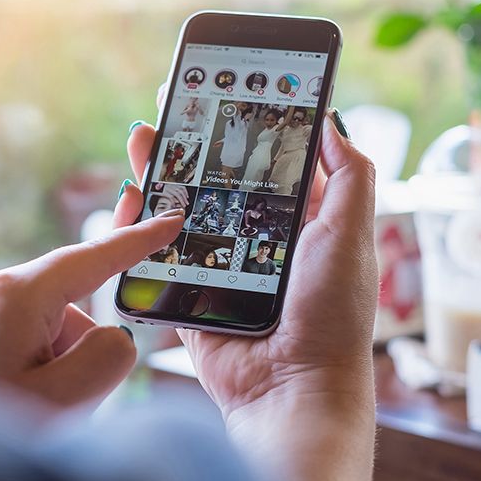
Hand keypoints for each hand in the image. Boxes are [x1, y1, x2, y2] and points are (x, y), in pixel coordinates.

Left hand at [0, 210, 183, 408]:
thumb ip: (107, 359)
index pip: (90, 259)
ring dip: (33, 369)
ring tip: (2, 412)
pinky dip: (3, 369)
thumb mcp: (60, 403)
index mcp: (14, 294)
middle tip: (42, 407)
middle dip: (67, 358)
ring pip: (27, 332)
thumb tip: (111, 336)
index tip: (168, 221)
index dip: (135, 241)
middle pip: (61, 314)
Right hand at [120, 95, 376, 480]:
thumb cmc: (331, 318)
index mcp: (303, 222)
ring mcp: (222, 264)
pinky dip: (142, 225)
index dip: (251, 124)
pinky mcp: (190, 292)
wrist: (290, 392)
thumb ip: (350, 178)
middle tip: (173, 101)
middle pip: (221, 177)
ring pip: (184, 207)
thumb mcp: (351, 236)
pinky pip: (160, 252)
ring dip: (162, 171)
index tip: (229, 87)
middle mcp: (261, 239)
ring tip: (143, 136)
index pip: (273, 160)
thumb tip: (332, 121)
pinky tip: (129, 195)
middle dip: (197, 140)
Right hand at [152, 184, 189, 213]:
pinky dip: (174, 202)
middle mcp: (170, 185)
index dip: (185, 192)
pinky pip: (171, 197)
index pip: (181, 187)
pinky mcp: (164, 192)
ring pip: (177, 194)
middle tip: (186, 203)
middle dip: (185, 198)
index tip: (187, 197)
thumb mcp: (165, 187)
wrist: (149, 186)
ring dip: (182, 200)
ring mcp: (168, 188)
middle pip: (180, 191)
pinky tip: (174, 205)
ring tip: (183, 205)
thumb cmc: (156, 187)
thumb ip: (170, 190)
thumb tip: (175, 195)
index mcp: (172, 184)